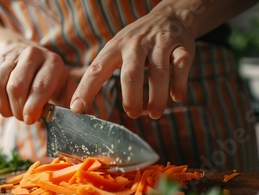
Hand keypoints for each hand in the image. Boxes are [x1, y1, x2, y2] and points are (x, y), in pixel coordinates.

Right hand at [0, 44, 77, 123]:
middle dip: (19, 110)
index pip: (40, 86)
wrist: (27, 60)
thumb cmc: (52, 83)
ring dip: (3, 108)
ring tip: (13, 112)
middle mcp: (29, 55)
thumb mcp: (67, 90)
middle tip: (24, 117)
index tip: (31, 120)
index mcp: (52, 62)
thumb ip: (77, 105)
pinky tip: (1, 106)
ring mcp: (6, 59)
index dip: (34, 107)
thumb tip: (85, 120)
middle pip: (15, 87)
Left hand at [70, 10, 195, 118]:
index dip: (85, 90)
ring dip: (156, 97)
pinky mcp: (181, 46)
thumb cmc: (135, 43)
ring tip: (153, 114)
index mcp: (114, 48)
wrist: (169, 16)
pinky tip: (176, 97)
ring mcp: (159, 44)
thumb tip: (80, 106)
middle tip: (132, 114)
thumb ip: (101, 74)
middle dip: (131, 97)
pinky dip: (179, 84)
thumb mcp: (114, 51)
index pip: (96, 70)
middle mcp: (135, 45)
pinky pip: (181, 65)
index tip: (77, 109)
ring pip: (159, 72)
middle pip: (131, 73)